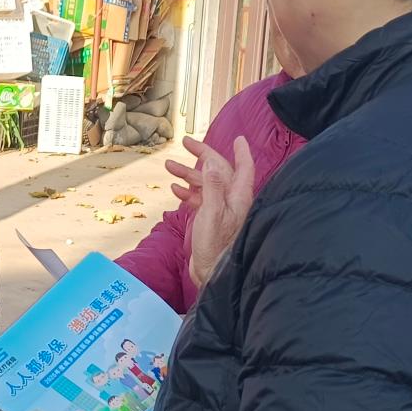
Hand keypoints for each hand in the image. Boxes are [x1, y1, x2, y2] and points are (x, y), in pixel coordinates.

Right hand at [187, 135, 255, 289]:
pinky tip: (175, 189)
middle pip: (219, 171)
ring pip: (206, 184)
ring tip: (169, 166)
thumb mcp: (212, 213)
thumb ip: (213, 187)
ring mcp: (221, 210)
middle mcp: (232, 200)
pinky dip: (188, 192)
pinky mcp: (211, 219)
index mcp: (238, 197)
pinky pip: (200, 199)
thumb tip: (212, 162)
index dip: (241, 152)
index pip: (243, 167)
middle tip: (185, 143)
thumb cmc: (215, 246)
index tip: (237, 138)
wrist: (212, 272)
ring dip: (188, 174)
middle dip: (202, 155)